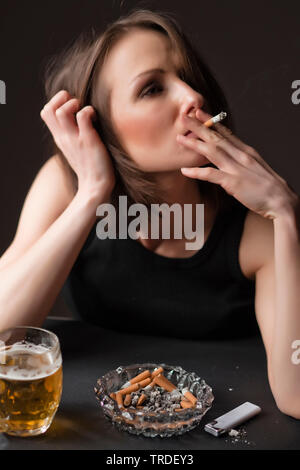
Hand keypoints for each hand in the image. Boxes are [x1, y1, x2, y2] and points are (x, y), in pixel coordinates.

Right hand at [40, 90, 115, 198]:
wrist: (96, 186)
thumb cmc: (89, 167)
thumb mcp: (74, 148)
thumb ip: (72, 133)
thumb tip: (78, 117)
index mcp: (59, 138)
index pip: (45, 112)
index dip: (57, 102)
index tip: (72, 107)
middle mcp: (63, 138)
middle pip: (47, 109)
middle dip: (62, 99)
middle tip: (77, 106)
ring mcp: (74, 139)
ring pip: (60, 111)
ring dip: (74, 104)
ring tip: (86, 113)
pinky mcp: (88, 141)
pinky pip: (82, 116)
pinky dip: (89, 111)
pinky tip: (96, 119)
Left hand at [177, 108, 297, 219]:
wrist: (282, 201)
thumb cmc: (270, 188)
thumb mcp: (257, 168)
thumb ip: (243, 162)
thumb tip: (232, 161)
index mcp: (247, 152)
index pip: (226, 133)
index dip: (211, 122)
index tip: (200, 113)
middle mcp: (241, 156)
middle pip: (216, 138)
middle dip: (199, 126)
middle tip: (184, 117)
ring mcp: (237, 168)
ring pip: (212, 151)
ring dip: (194, 144)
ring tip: (180, 138)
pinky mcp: (234, 182)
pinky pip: (211, 175)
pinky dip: (197, 172)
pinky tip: (185, 170)